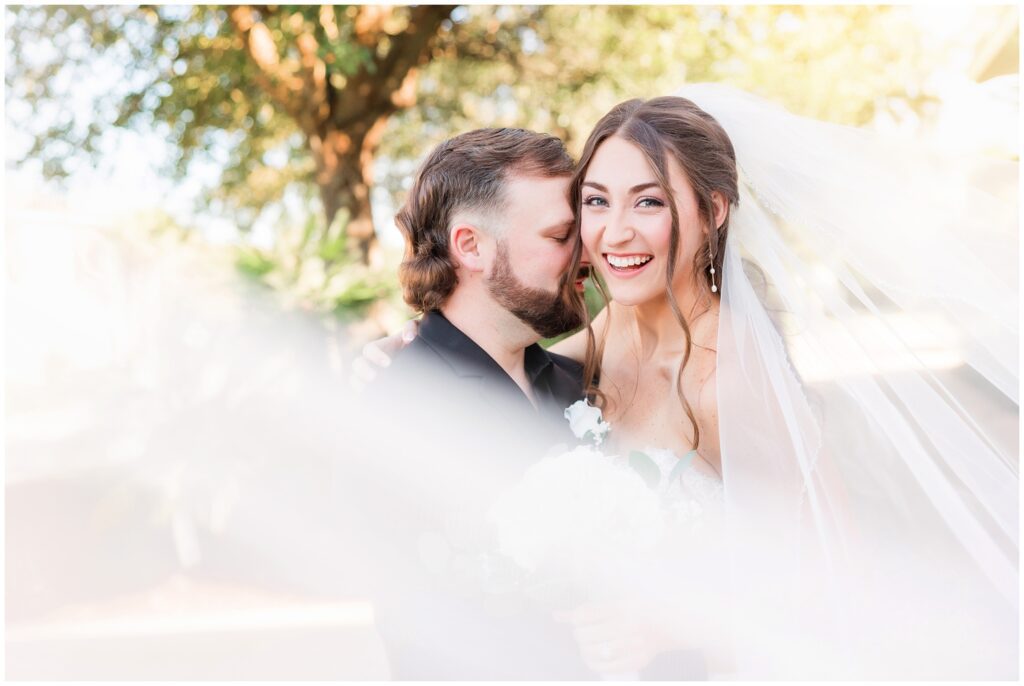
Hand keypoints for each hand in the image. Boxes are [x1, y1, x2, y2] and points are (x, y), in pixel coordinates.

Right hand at [349, 319, 418, 392]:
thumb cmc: (415, 343)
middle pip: (358, 364)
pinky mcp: (373, 388)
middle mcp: (371, 362)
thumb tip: (408, 338)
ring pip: (355, 380)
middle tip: (374, 377)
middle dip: (363, 371)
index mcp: (379, 348)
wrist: (418, 358)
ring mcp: (370, 375)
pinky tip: (372, 403)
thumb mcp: (416, 332)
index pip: (370, 350)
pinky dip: (363, 397)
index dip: (375, 356)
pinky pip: (363, 394)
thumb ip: (411, 328)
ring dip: (358, 385)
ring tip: (367, 391)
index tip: (388, 363)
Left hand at [554, 601, 672, 676]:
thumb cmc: (639, 610)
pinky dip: (594, 664)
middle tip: (583, 634)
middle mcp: (627, 625)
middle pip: (585, 635)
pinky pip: (606, 667)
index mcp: (621, 607)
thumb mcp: (616, 602)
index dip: (575, 619)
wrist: (668, 624)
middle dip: (579, 636)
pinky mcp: (637, 660)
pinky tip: (593, 658)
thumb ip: (589, 610)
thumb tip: (558, 616)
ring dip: (584, 650)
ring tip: (587, 646)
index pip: (584, 615)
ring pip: (593, 652)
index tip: (579, 620)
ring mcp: (633, 644)